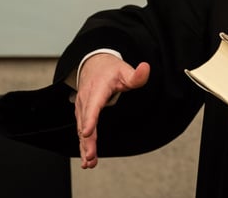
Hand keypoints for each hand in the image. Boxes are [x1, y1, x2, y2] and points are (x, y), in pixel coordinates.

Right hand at [75, 53, 149, 168]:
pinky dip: (83, 144)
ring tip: (89, 162)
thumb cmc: (110, 70)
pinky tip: (87, 157)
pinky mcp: (81, 114)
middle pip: (85, 122)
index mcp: (97, 89)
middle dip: (87, 140)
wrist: (94, 65)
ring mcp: (82, 108)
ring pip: (81, 129)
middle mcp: (86, 100)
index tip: (87, 132)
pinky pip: (81, 130)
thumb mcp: (125, 70)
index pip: (93, 105)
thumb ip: (136, 75)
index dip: (90, 119)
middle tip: (91, 156)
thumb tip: (146, 68)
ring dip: (84, 146)